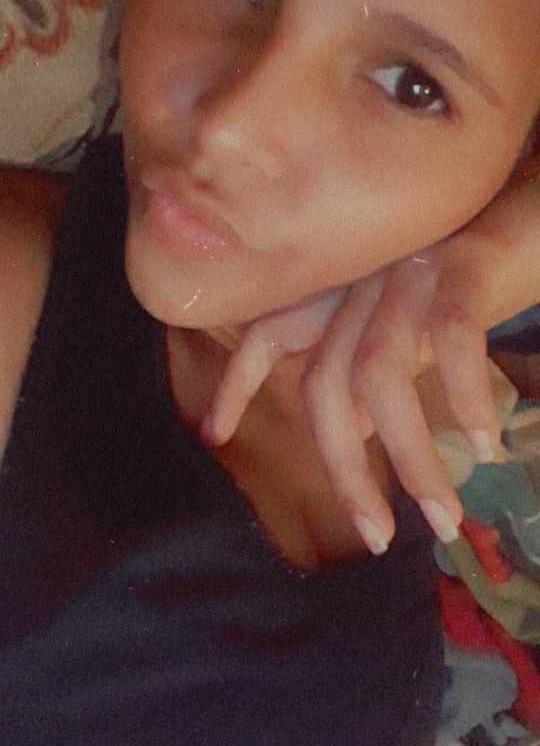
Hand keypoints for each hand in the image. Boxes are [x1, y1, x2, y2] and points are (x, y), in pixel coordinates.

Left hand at [201, 233, 503, 554]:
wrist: (524, 209)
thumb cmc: (468, 270)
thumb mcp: (405, 322)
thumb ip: (370, 367)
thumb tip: (352, 430)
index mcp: (340, 294)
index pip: (268, 336)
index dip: (235, 383)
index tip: (213, 436)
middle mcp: (360, 283)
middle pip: (326, 384)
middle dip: (344, 470)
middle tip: (376, 535)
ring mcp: (405, 272)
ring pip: (382, 374)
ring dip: (411, 455)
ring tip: (442, 516)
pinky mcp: (460, 263)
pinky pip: (450, 335)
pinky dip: (464, 394)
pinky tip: (483, 442)